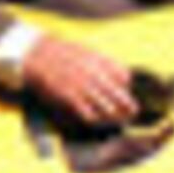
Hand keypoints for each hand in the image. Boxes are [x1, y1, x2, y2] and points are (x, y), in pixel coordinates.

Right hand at [18, 34, 141, 132]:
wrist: (39, 55)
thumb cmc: (63, 53)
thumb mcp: (87, 51)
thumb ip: (105, 63)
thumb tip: (123, 76)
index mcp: (100, 62)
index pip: (123, 76)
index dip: (126, 85)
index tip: (126, 90)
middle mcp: (94, 75)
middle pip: (118, 93)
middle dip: (128, 104)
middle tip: (134, 112)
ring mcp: (83, 87)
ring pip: (105, 106)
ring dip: (114, 115)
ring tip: (119, 120)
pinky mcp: (70, 97)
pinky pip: (87, 112)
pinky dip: (95, 118)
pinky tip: (98, 121)